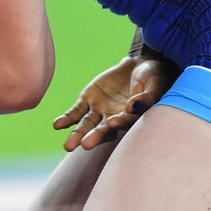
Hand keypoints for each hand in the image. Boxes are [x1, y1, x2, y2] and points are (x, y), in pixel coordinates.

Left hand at [51, 56, 178, 151]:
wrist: (140, 65)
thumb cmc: (153, 78)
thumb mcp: (153, 84)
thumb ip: (147, 96)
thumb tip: (133, 106)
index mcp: (132, 117)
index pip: (125, 122)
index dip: (120, 122)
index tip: (113, 122)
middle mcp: (114, 118)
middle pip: (103, 130)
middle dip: (94, 137)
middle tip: (85, 145)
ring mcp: (99, 111)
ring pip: (86, 125)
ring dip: (77, 135)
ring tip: (69, 146)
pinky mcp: (87, 100)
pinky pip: (75, 112)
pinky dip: (66, 119)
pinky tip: (57, 125)